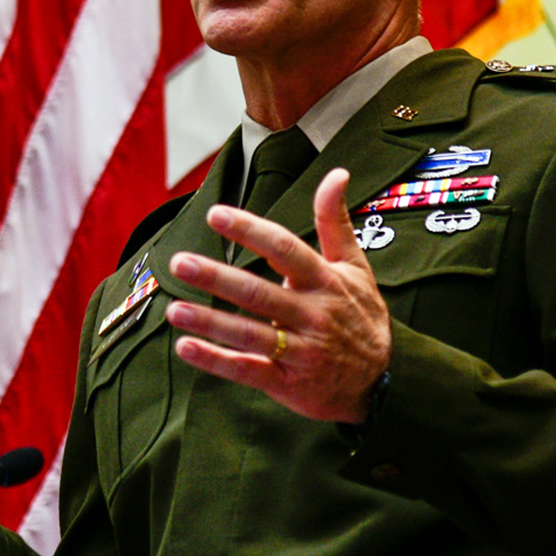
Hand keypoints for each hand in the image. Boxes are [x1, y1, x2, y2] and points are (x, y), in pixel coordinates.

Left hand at [164, 167, 390, 422]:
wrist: (382, 379)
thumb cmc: (360, 315)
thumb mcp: (355, 267)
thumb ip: (334, 222)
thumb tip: (337, 173)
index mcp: (324, 282)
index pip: (284, 249)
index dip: (250, 231)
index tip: (215, 214)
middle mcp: (311, 315)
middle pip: (258, 293)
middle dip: (216, 277)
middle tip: (179, 262)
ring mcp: (300, 351)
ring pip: (249, 334)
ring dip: (209, 322)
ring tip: (173, 309)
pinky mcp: (287, 382)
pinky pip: (247, 371)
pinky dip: (215, 361)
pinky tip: (185, 347)